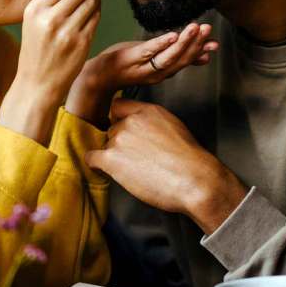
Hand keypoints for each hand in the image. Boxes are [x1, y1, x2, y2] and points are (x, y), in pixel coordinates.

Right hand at [0, 0, 103, 143]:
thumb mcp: (34, 17)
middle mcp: (50, 19)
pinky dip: (99, 10)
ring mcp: (67, 32)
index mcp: (36, 9)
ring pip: (91, 2)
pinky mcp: (81, 43)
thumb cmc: (36, 47)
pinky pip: (96, 18)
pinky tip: (97, 7)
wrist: (38, 83)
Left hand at [66, 23, 217, 126]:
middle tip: (207, 29)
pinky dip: (162, 43)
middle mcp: (156, 72)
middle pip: (180, 59)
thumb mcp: (156, 62)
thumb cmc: (128, 66)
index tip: (215, 44)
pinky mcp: (131, 57)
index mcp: (164, 72)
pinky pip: (149, 51)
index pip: (186, 62)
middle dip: (196, 44)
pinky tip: (173, 35)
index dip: (200, 52)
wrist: (101, 76)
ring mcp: (144, 65)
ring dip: (184, 42)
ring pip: (168, 56)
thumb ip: (180, 58)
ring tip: (195, 28)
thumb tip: (205, 56)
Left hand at [85, 99, 247, 233]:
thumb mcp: (174, 127)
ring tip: (130, 170)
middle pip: (112, 129)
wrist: (193, 179)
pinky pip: (92, 159)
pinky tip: (105, 172)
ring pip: (105, 146)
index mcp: (148, 111)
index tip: (123, 132)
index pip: (118, 107)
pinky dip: (96, 166)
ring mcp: (119, 138)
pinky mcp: (111, 159)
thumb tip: (145, 133)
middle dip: (119, 143)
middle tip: (133, 159)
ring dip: (112, 157)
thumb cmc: (190, 160)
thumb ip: (154, 123)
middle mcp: (131, 121)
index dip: (118, 121)